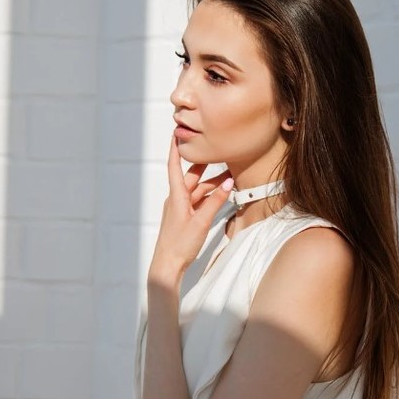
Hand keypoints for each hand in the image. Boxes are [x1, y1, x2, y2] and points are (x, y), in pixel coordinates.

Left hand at [148, 137, 233, 290]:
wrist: (168, 265)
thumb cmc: (180, 245)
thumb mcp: (202, 221)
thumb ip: (216, 201)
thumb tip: (228, 183)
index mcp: (176, 196)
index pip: (174, 166)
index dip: (176, 149)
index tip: (177, 133)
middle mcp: (177, 199)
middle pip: (191, 177)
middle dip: (205, 165)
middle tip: (217, 152)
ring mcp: (180, 208)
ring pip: (198, 190)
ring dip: (212, 184)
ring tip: (230, 176)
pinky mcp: (185, 217)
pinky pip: (199, 201)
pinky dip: (210, 197)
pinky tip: (222, 196)